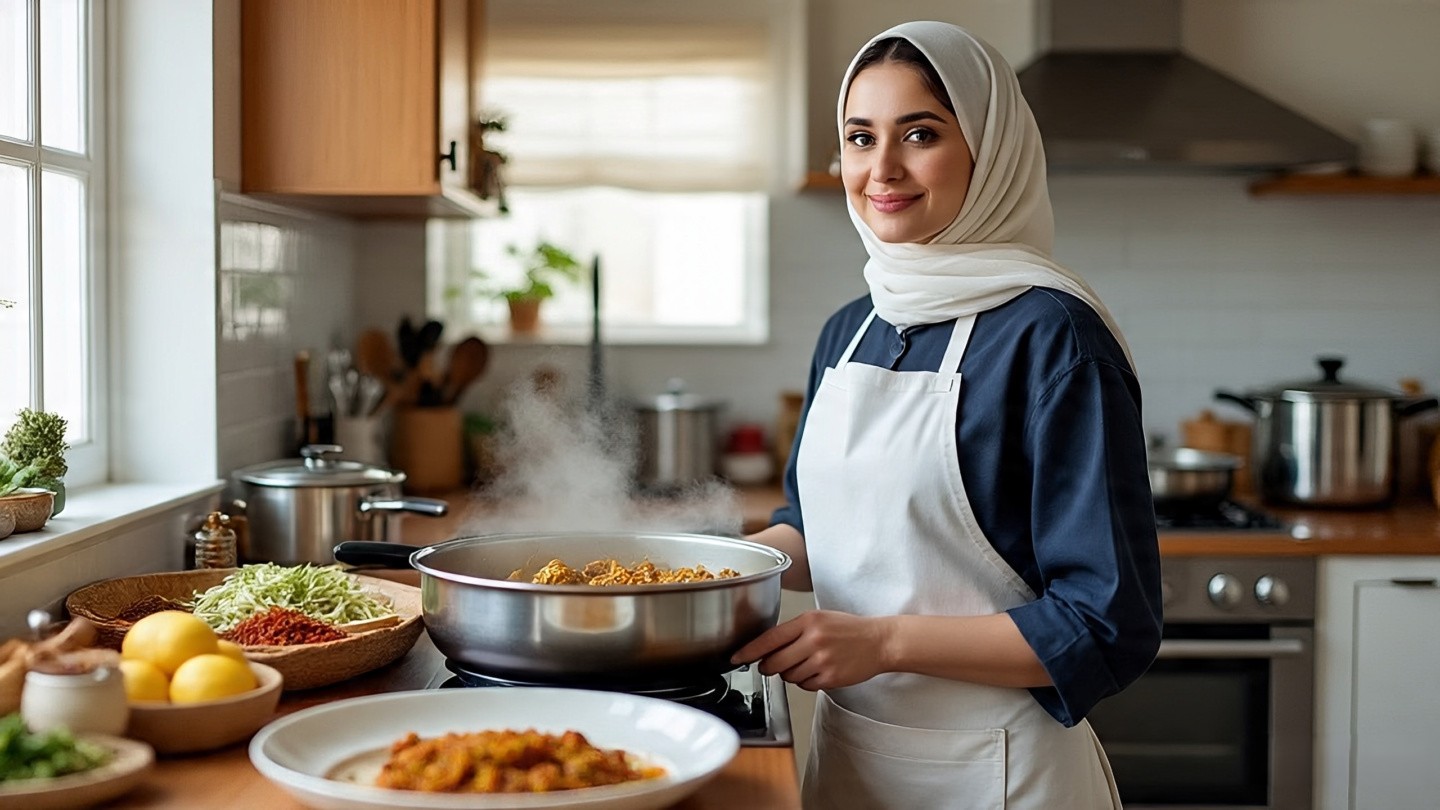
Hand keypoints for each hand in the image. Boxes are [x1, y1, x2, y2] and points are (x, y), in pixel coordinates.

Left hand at [730, 610, 891, 690]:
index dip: (749, 651)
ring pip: (788, 676)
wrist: (879, 641)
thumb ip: (793, 631)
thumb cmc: (848, 629)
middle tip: (772, 665)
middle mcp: (813, 640)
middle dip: (768, 667)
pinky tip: (820, 670)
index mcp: (808, 621)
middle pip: (773, 662)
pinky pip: (804, 685)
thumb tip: (765, 649)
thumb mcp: (819, 619)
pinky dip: (806, 681)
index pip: (769, 638)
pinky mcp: (830, 677)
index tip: (736, 658)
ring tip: (809, 662)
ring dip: (791, 673)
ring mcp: (822, 660)